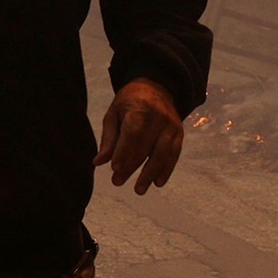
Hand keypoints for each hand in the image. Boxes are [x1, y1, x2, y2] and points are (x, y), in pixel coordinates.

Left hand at [96, 79, 186, 193]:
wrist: (156, 87)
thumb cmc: (129, 103)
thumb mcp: (114, 114)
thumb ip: (108, 139)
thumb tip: (98, 163)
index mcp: (139, 108)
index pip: (133, 132)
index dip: (124, 151)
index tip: (114, 168)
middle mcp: (158, 116)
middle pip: (145, 146)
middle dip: (131, 166)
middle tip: (117, 182)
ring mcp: (171, 125)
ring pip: (161, 153)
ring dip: (150, 173)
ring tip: (139, 190)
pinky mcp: (179, 133)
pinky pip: (173, 154)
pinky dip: (166, 169)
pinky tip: (158, 183)